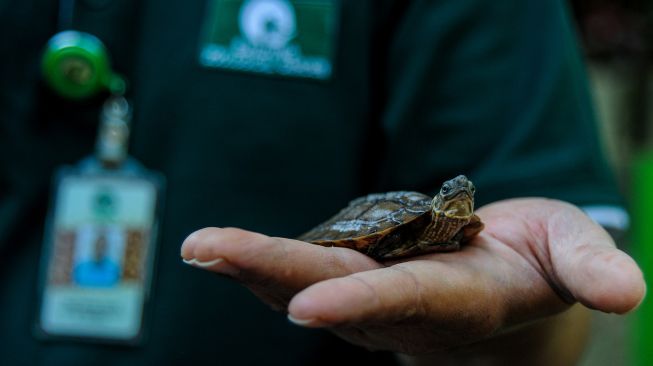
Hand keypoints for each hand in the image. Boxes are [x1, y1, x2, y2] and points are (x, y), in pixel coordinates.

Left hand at [180, 198, 644, 356]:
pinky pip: (300, 270)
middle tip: (205, 249)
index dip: (359, 303)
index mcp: (456, 299)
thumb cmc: (538, 263)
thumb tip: (628, 290)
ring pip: (302, 282)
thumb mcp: (574, 252)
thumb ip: (589, 265)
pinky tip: (219, 251)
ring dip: (249, 267)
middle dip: (271, 272)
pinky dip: (258, 264)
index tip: (307, 304)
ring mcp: (368, 296)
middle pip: (331, 289)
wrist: (501, 290)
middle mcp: (401, 307)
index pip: (403, 302)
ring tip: (198, 246)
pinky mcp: (351, 278)